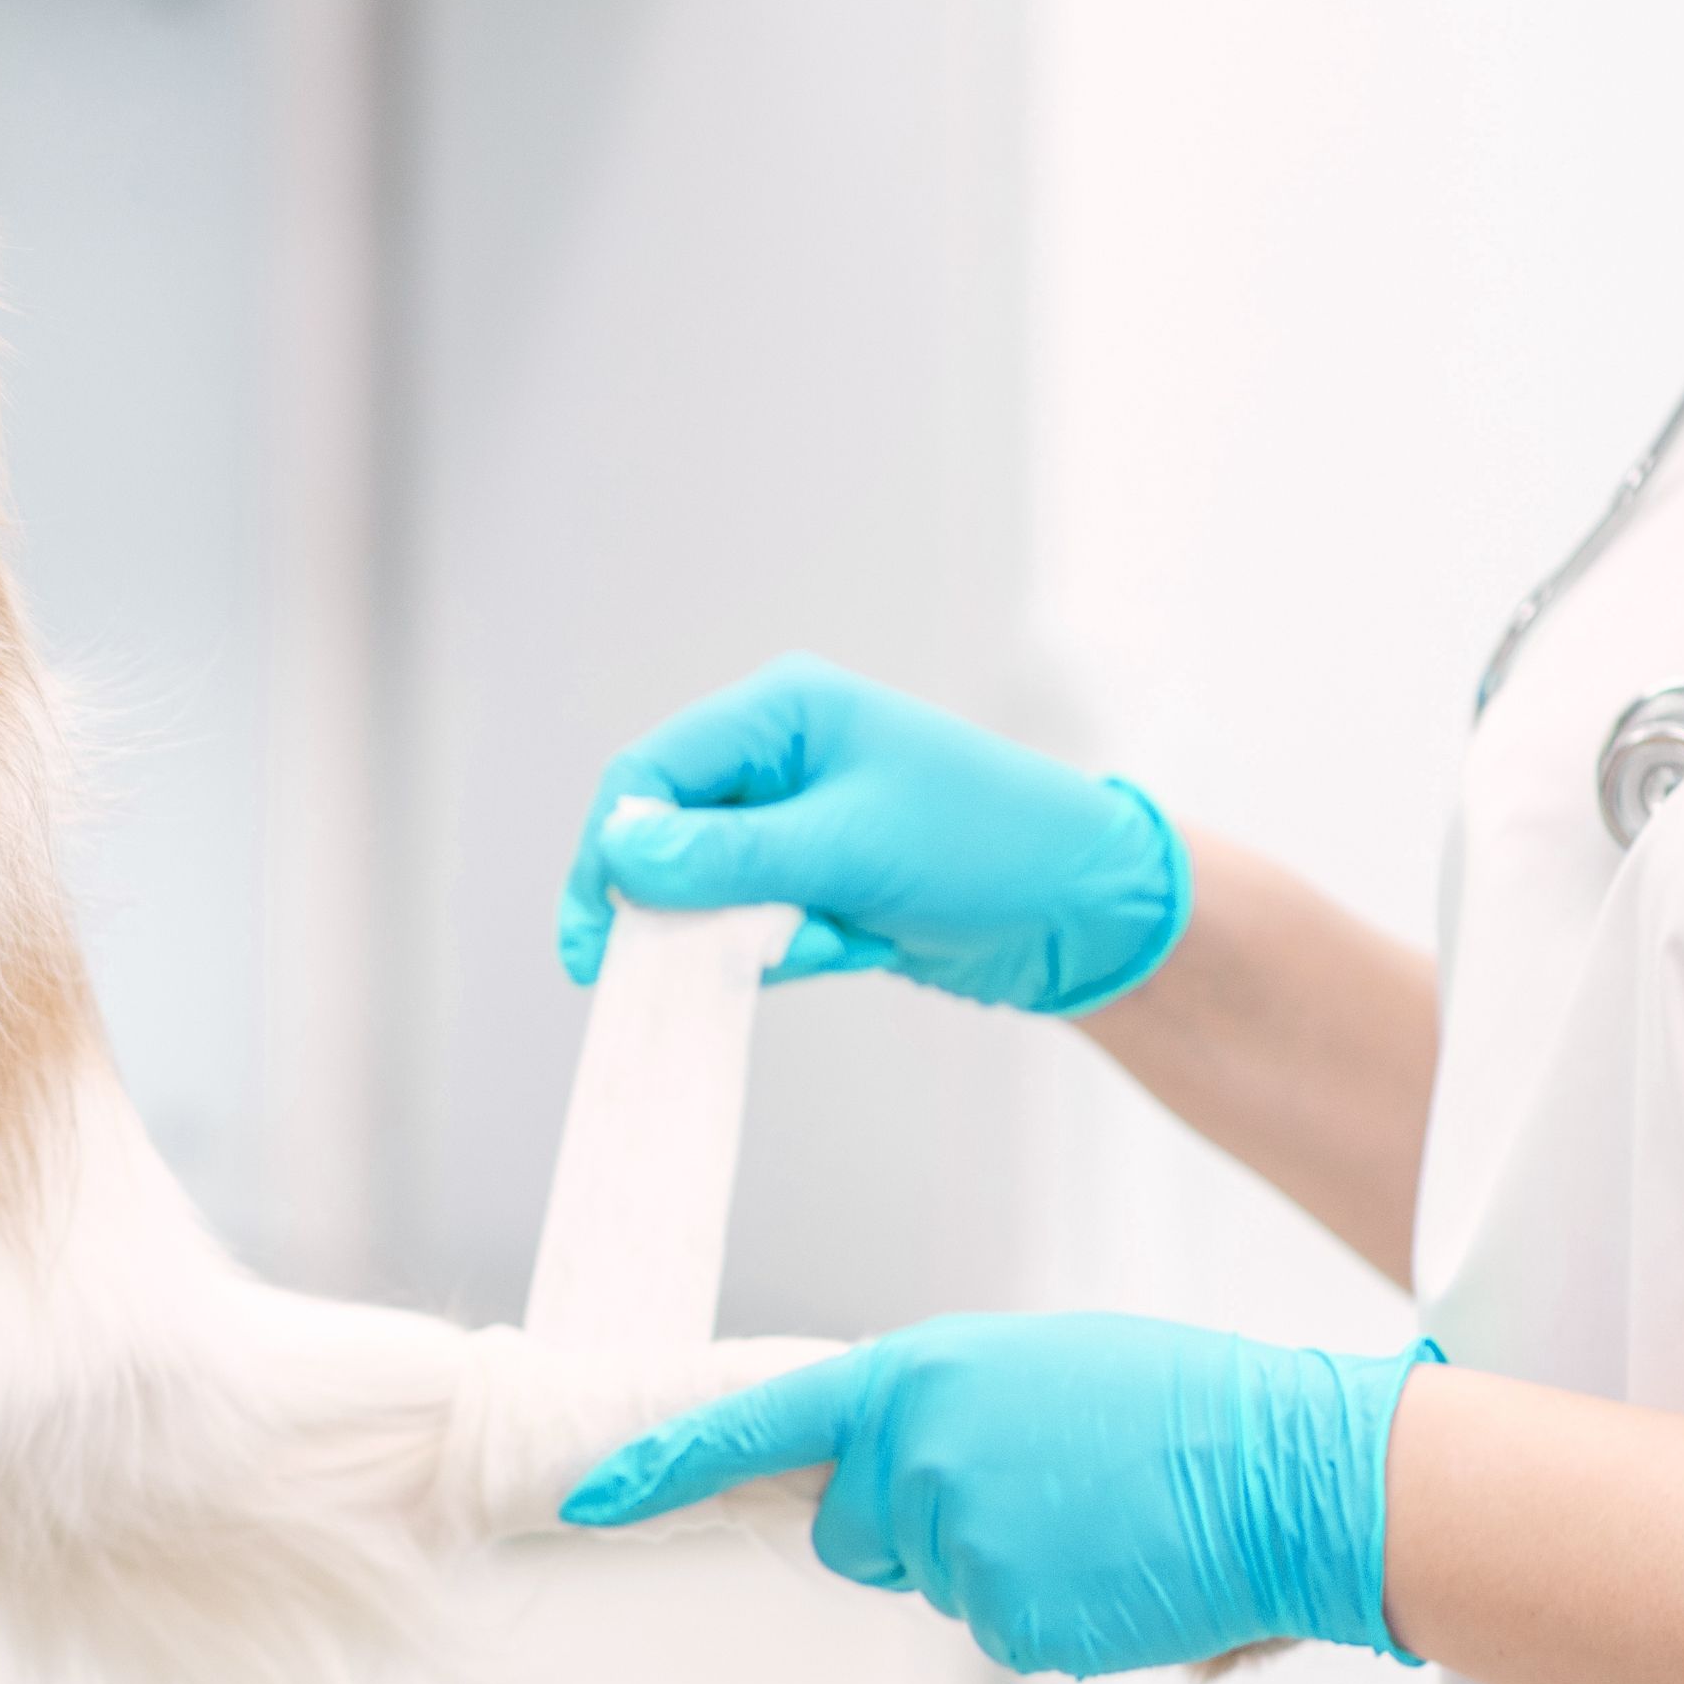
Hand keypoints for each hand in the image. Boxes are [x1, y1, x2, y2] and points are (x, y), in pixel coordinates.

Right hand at [557, 655, 1189, 1012]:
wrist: (1090, 911)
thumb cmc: (989, 849)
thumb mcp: (850, 851)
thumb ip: (728, 858)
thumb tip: (620, 857)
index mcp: (783, 712)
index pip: (650, 774)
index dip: (611, 853)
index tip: (593, 940)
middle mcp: (781, 756)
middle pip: (668, 834)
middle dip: (683, 907)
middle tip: (678, 971)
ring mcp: (800, 818)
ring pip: (708, 889)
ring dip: (748, 936)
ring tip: (834, 944)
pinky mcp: (821, 876)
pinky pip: (754, 920)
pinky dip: (787, 950)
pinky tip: (857, 948)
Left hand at [559, 1312, 1438, 1676]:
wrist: (1292, 1468)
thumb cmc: (1173, 1405)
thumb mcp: (1028, 1367)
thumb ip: (933, 1412)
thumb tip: (880, 1471)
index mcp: (917, 1376)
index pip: (761, 1425)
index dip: (666, 1466)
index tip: (590, 1494)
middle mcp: (919, 1458)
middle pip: (854, 1530)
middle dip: (910, 1523)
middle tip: (1029, 1482)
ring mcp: (963, 1545)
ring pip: (936, 1581)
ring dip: (1000, 1559)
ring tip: (1095, 1511)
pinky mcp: (1014, 1618)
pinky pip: (999, 1627)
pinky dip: (1050, 1607)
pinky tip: (1113, 1561)